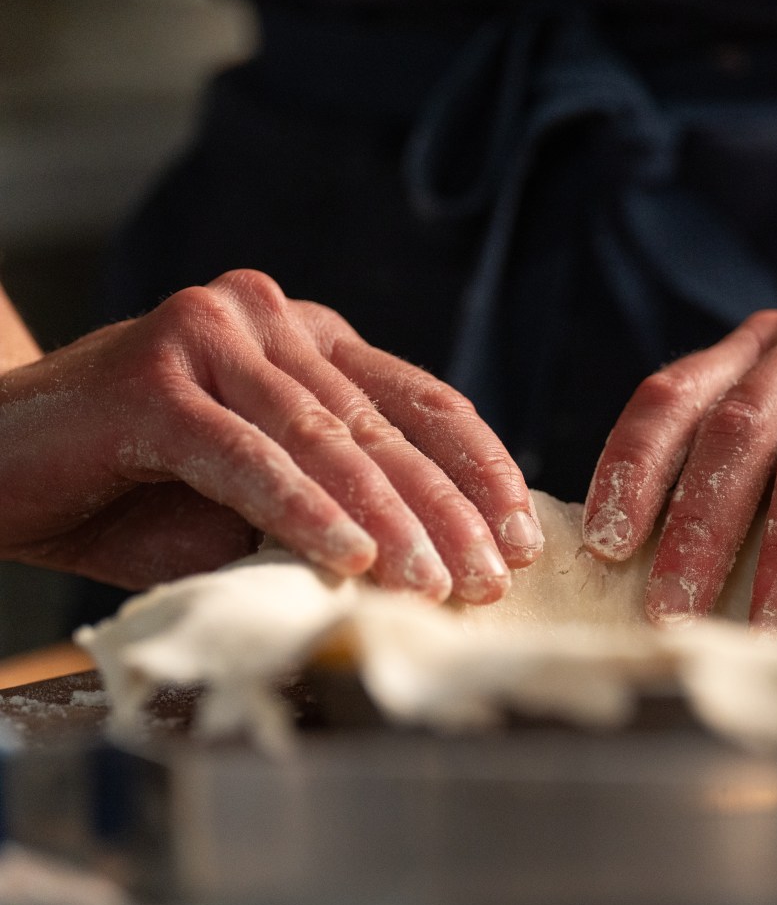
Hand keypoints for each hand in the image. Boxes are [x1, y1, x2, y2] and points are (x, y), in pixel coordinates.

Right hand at [0, 270, 541, 600]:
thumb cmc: (125, 489)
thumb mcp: (249, 499)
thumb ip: (328, 504)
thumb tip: (432, 559)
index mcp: (306, 339)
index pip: (421, 402)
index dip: (480, 469)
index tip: (522, 535)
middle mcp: (268, 320)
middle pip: (386, 426)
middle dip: (449, 510)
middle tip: (492, 578)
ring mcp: (211, 339)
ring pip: (327, 441)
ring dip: (391, 521)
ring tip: (438, 584)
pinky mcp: (156, 379)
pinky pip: (249, 457)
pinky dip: (304, 512)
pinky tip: (352, 559)